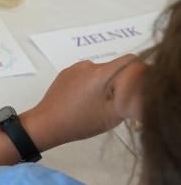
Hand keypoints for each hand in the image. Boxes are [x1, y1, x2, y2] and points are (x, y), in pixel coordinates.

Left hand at [26, 54, 144, 146]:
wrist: (47, 123)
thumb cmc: (80, 121)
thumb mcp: (113, 114)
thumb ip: (130, 97)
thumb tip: (138, 85)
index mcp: (101, 72)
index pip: (130, 61)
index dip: (138, 72)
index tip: (135, 89)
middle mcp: (87, 65)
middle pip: (114, 68)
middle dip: (119, 82)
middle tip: (113, 103)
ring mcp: (74, 68)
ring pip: (100, 72)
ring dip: (104, 84)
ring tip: (96, 105)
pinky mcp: (65, 74)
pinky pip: (86, 74)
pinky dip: (90, 84)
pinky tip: (83, 101)